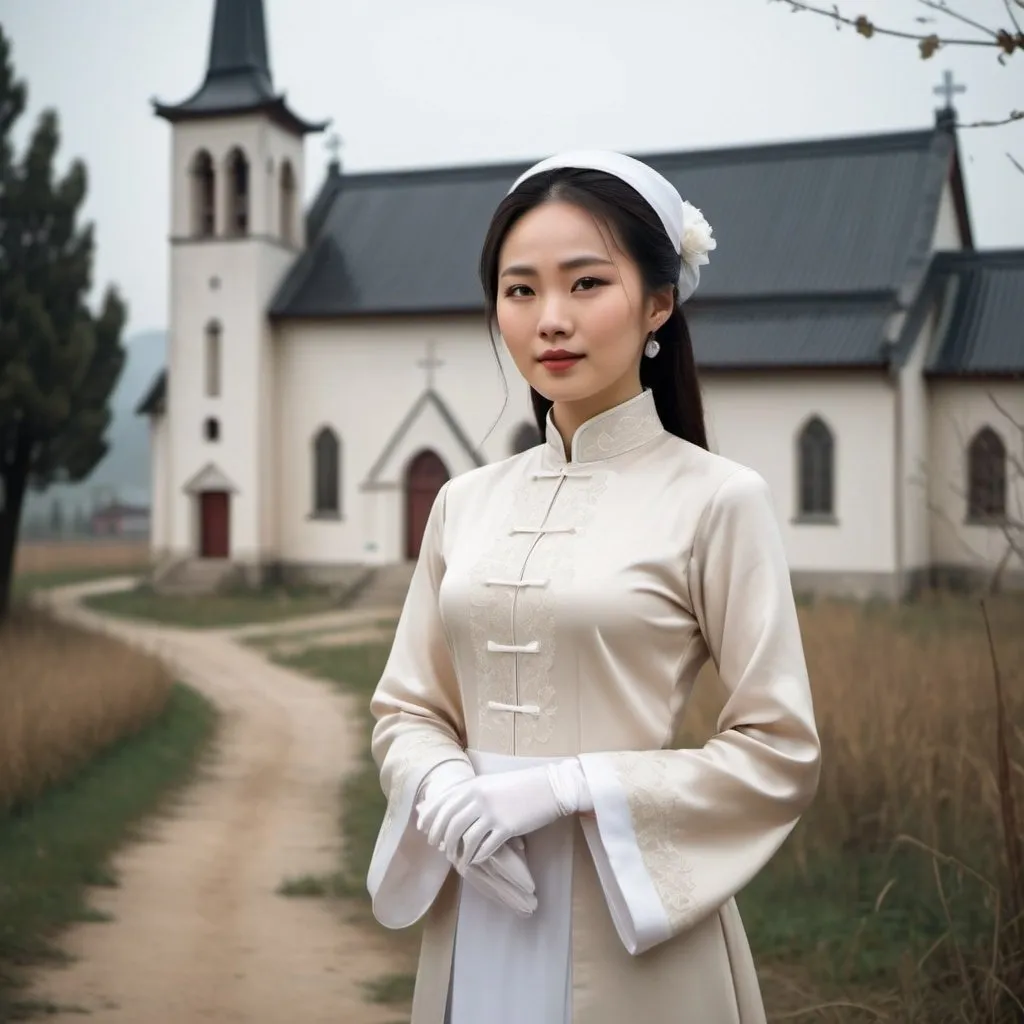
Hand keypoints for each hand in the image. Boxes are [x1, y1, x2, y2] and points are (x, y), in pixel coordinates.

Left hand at [417, 759, 537, 914]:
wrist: (548, 787)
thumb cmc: (519, 786)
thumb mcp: (490, 784)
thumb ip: (470, 794)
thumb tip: (450, 808)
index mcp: (473, 785)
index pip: (442, 804)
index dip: (430, 819)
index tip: (424, 830)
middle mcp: (478, 798)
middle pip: (450, 823)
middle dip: (441, 838)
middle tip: (440, 848)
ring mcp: (492, 813)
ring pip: (465, 838)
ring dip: (458, 851)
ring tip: (458, 858)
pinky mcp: (507, 827)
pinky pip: (485, 847)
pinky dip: (477, 857)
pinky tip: (476, 860)